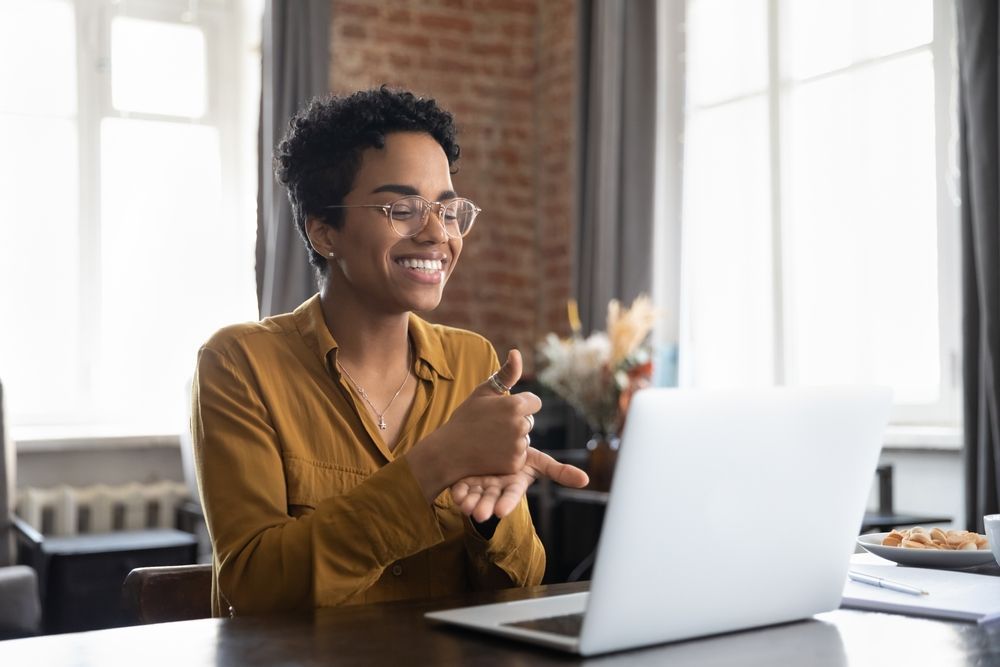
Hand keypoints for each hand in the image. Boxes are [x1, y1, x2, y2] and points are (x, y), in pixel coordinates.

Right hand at [406, 349, 539, 499]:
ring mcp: (518, 446)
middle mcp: (520, 425)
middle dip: (516, 421)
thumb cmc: (465, 418)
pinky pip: (520, 455)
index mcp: (515, 405)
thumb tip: (517, 352)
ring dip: (513, 439)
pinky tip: (491, 452)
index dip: (521, 404)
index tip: (503, 409)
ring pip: (525, 438)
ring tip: (490, 439)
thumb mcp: (483, 392)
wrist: (449, 451)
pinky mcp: (515, 463)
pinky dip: (509, 455)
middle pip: (530, 420)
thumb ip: (506, 374)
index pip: (535, 402)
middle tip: (492, 425)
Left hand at [451, 447, 589, 521]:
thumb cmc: (520, 455)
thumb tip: (586, 480)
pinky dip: (459, 492)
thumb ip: (559, 471)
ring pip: (475, 497)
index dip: (507, 503)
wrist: (495, 444)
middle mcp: (497, 487)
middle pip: (491, 499)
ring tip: (466, 506)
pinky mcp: (466, 480)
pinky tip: (455, 494)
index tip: (501, 513)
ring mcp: (481, 485)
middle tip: (479, 514)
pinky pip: (461, 488)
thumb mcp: (538, 461)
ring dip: (470, 503)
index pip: (512, 495)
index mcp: (514, 483)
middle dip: (485, 507)